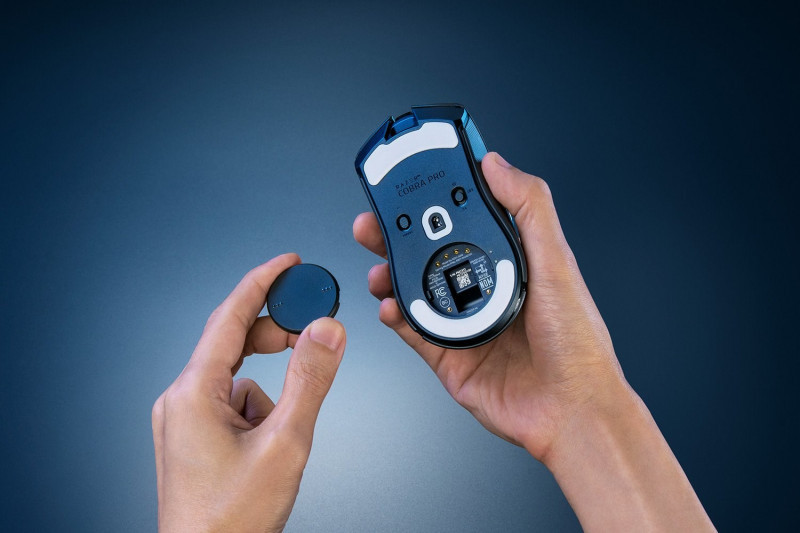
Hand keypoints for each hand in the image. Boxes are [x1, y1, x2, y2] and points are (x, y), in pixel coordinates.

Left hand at [152, 254, 345, 531]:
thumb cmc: (231, 521)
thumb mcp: (285, 443)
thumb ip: (310, 380)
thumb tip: (326, 331)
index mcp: (192, 393)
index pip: (230, 316)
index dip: (262, 282)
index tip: (287, 263)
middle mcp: (180, 401)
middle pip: (233, 344)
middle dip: (276, 336)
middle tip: (313, 331)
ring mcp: (183, 421)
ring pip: (237, 378)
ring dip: (270, 388)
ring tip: (285, 427)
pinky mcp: (192, 437)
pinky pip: (231, 403)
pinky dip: (258, 411)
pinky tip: (268, 445)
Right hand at [354, 152, 620, 458]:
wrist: (571, 412)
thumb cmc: (578, 344)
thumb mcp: (557, 263)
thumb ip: (529, 208)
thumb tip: (497, 164)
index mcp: (512, 262)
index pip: (466, 221)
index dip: (438, 201)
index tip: (412, 183)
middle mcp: (485, 290)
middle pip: (431, 254)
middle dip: (398, 236)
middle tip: (375, 222)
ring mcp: (464, 324)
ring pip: (415, 291)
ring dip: (390, 275)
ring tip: (379, 267)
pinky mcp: (449, 357)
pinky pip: (413, 332)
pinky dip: (396, 317)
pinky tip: (390, 307)